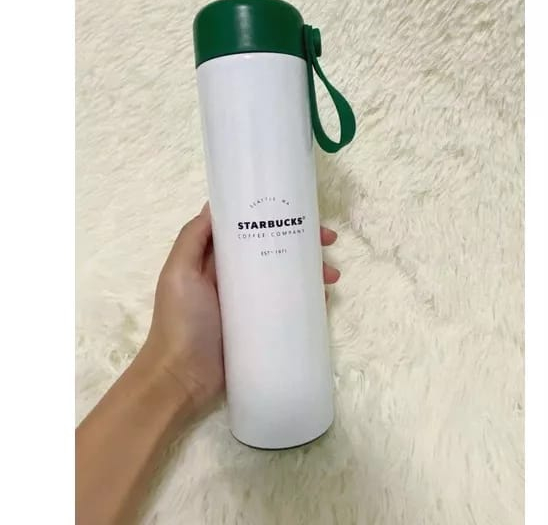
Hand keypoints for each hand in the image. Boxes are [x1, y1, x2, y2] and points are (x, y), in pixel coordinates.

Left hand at [140, 202, 340, 416]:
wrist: (182, 379)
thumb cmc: (180, 322)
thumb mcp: (179, 273)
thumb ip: (192, 238)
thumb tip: (214, 205)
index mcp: (215, 260)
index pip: (248, 228)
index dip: (273, 217)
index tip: (299, 212)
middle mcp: (234, 277)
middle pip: (273, 249)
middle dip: (301, 242)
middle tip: (328, 242)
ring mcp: (249, 303)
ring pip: (285, 276)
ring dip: (310, 270)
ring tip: (332, 276)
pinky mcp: (261, 326)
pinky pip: (287, 306)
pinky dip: (307, 299)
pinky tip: (323, 298)